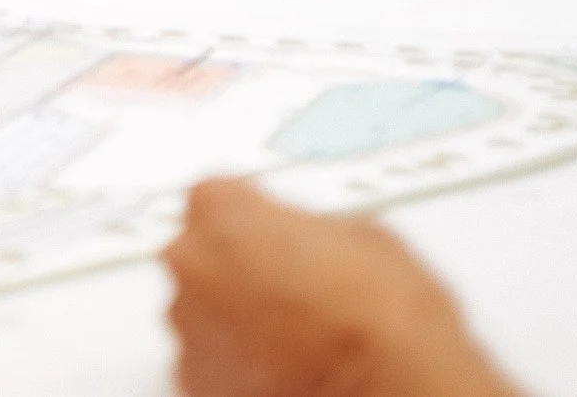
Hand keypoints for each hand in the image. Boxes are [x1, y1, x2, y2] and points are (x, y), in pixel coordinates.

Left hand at [165, 178, 516, 396]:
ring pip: (206, 309)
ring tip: (298, 332)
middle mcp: (191, 266)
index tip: (280, 237)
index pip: (219, 199)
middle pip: (203, 254)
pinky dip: (242, 361)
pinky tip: (287, 363)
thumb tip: (313, 243)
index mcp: (222, 214)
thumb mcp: (361, 237)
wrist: (386, 390)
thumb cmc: (378, 320)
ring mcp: (190, 327)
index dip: (255, 220)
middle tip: (293, 287)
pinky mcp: (200, 381)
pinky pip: (215, 358)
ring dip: (240, 317)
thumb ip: (308, 229)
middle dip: (241, 267)